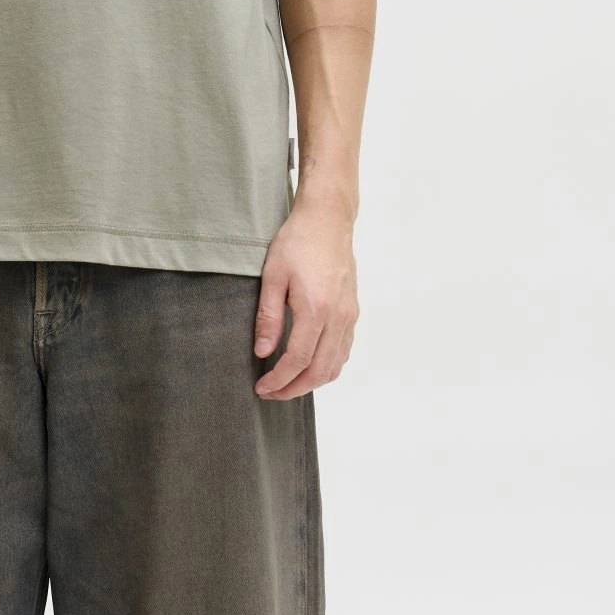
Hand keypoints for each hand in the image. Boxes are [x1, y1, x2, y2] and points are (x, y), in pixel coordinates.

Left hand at [254, 201, 358, 397]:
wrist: (328, 220)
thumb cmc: (297, 242)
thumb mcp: (272, 277)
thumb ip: (268, 317)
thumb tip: (262, 352)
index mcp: (315, 308)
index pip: (297, 360)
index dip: (279, 380)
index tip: (261, 387)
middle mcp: (338, 317)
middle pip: (320, 371)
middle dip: (294, 389)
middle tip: (271, 394)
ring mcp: (349, 316)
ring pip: (335, 365)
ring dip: (312, 382)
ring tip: (287, 384)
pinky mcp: (353, 312)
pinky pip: (343, 351)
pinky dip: (327, 367)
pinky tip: (308, 366)